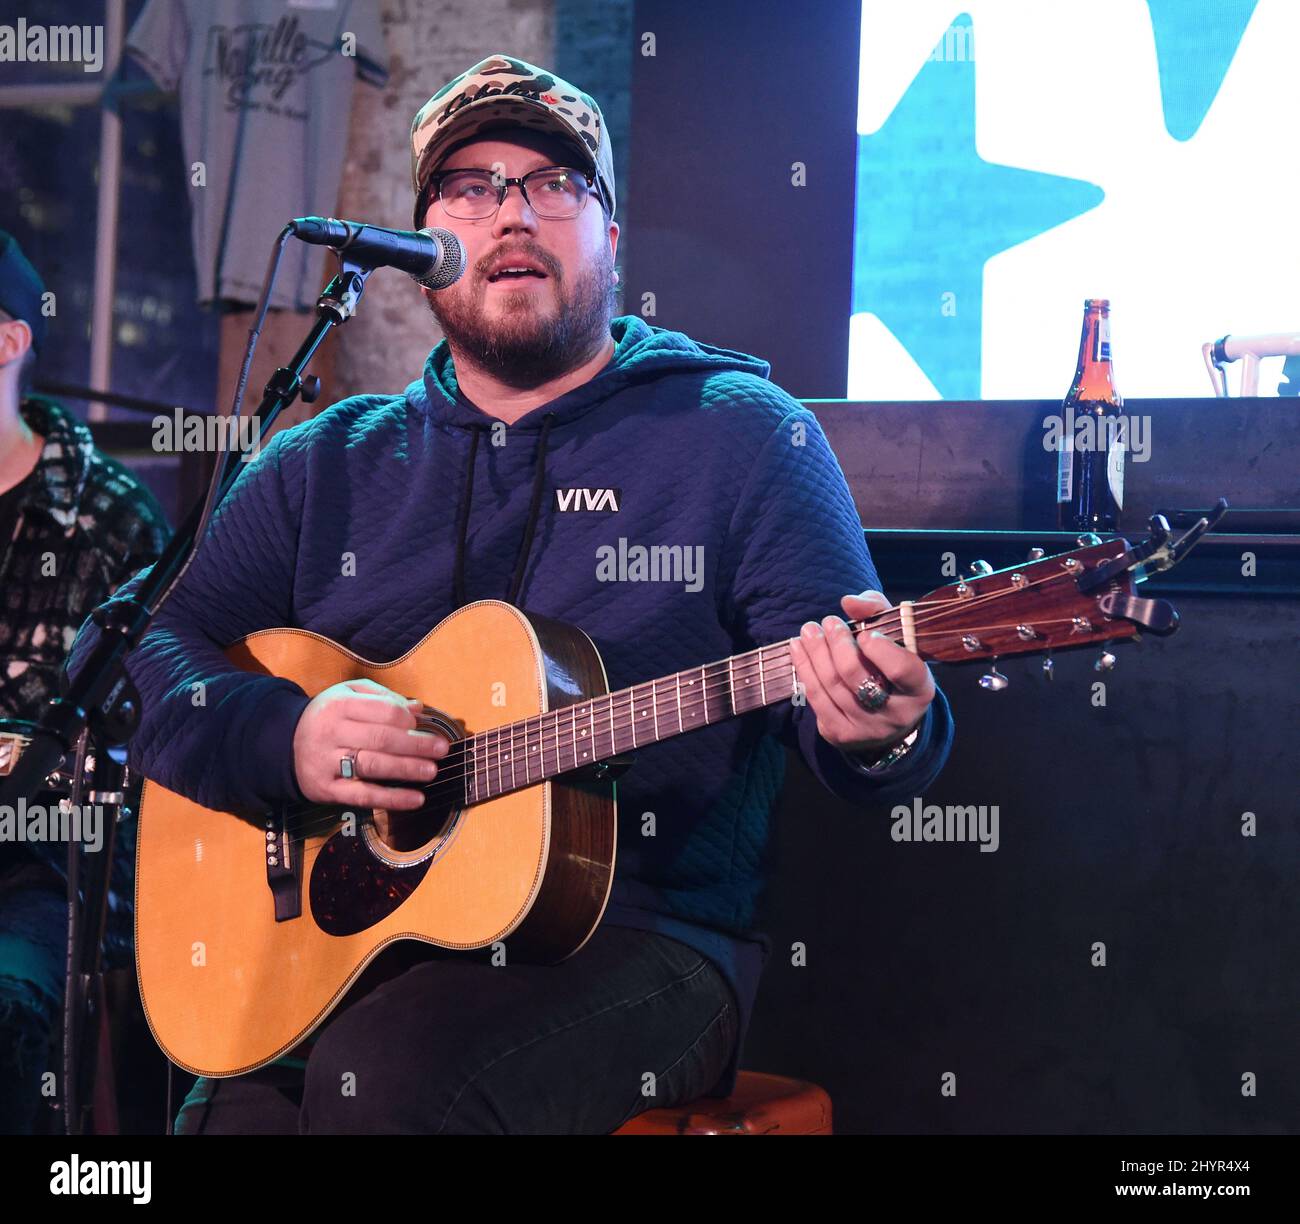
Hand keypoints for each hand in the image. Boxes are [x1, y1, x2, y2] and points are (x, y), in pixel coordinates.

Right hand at [291, 678, 448, 809]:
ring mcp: (327, 763)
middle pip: (381, 739)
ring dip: (407, 769)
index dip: (408, 720)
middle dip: (416, 744)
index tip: (424, 726)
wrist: (281, 745)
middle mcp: (331, 733)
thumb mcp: (347, 695)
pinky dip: (392, 799)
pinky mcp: (326, 790)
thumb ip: (382, 697)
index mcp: (338, 705)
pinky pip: (363, 796)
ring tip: (432, 771)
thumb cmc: (327, 717)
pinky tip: (416, 799)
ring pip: (373, 766)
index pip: (382, 711)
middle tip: (442, 749)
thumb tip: (417, 708)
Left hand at [788, 590, 935, 756]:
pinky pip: (815, 698)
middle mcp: (896, 715)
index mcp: (919, 689)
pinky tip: (798, 649)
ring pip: (831, 685)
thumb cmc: (892, 665)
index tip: (865, 633)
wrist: (887, 715)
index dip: (880, 650)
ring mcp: (866, 728)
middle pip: (856, 676)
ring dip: (814, 652)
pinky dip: (803, 668)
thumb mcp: (897, 636)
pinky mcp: (840, 734)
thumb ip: (877, 612)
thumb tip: (849, 602)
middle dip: (837, 644)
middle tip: (828, 622)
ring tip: (808, 630)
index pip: (902, 669)